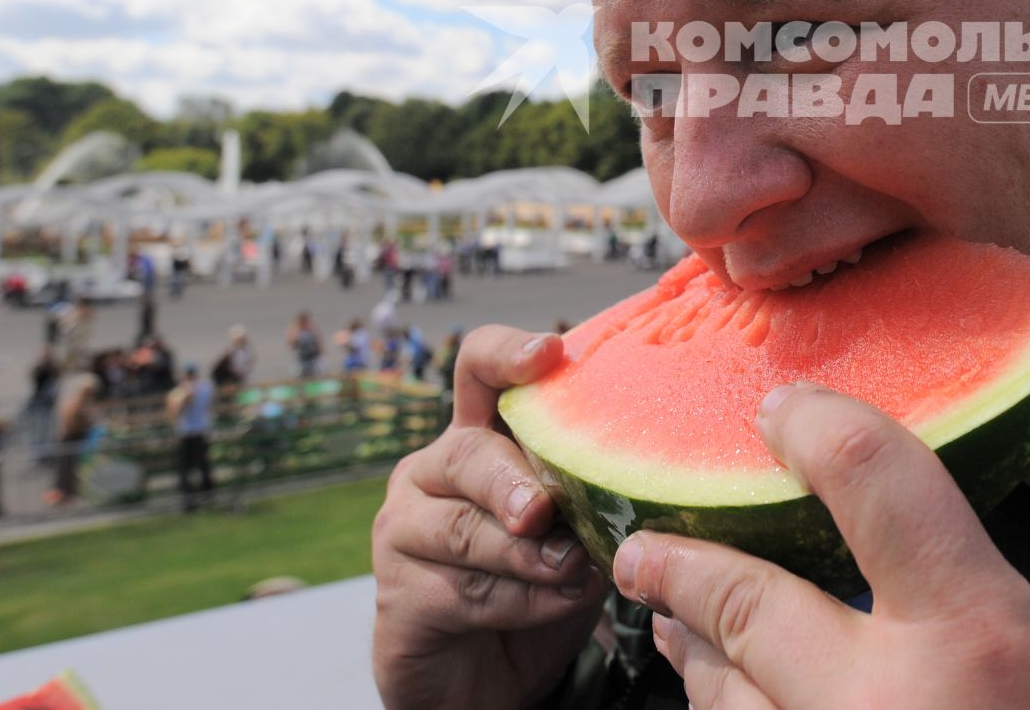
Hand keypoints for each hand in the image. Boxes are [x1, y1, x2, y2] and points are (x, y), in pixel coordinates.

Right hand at [372, 326, 606, 709]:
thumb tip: (632, 484)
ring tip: (574, 571)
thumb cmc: (540, 584)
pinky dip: (520, 601)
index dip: (507, 353)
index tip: (549, 353)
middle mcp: (432, 470)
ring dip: (528, 557)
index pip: (478, 368)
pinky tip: (553, 603)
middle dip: (514, 482)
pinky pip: (462, 590)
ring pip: (464, 529)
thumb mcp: (578, 529)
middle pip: (469, 454)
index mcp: (479, 435)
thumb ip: (590, 498)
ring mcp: (405, 528)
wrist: (488, 676)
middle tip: (545, 512)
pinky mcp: (397, 592)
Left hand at [612, 383, 1029, 709]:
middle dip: (685, 568)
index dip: (821, 428)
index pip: (877, 483)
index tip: (785, 413)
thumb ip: (967, 604)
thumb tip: (872, 552)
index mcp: (973, 638)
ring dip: (689, 657)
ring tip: (669, 627)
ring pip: (721, 701)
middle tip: (644, 550)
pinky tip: (720, 707)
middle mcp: (882, 702)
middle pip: (747, 602)